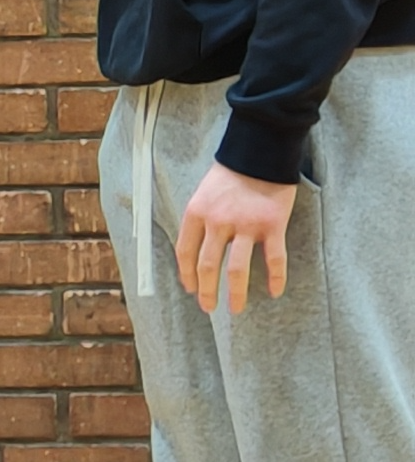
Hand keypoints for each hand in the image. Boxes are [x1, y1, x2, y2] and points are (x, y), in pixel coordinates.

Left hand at [175, 163, 298, 311]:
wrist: (260, 152)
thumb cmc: (231, 174)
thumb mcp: (203, 193)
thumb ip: (200, 219)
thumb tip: (196, 249)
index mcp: (196, 214)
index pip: (186, 252)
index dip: (187, 274)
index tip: (190, 288)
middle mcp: (218, 222)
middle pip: (208, 265)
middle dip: (206, 290)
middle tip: (209, 307)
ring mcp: (246, 225)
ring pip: (237, 268)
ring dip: (235, 292)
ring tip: (235, 309)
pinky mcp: (272, 226)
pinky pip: (274, 259)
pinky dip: (275, 278)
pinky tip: (274, 292)